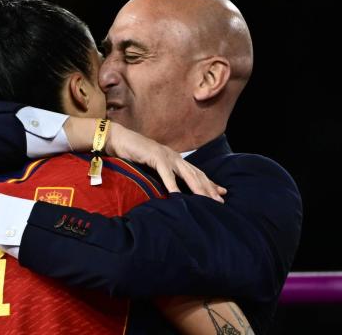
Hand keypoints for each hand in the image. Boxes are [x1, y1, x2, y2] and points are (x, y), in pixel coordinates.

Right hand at [106, 123, 226, 201]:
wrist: (119, 139)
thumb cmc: (135, 154)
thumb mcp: (153, 166)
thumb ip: (163, 175)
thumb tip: (171, 190)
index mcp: (176, 159)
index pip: (197, 173)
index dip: (210, 183)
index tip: (222, 193)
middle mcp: (175, 157)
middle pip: (197, 175)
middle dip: (209, 189)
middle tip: (220, 202)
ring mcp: (166, 156)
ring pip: (187, 175)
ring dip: (198, 188)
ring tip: (206, 201)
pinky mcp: (155, 157)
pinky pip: (166, 173)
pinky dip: (172, 185)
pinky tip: (177, 196)